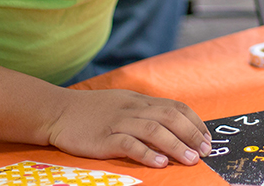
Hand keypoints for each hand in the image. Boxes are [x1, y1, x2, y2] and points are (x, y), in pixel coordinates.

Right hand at [47, 89, 211, 167]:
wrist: (57, 111)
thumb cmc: (92, 111)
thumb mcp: (123, 103)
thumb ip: (145, 112)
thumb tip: (174, 126)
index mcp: (139, 100)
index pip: (175, 106)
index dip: (195, 122)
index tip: (207, 138)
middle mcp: (132, 109)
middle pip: (169, 116)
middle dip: (191, 134)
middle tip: (205, 152)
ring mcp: (118, 122)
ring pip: (153, 129)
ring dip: (176, 145)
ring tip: (190, 159)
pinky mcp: (103, 138)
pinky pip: (128, 144)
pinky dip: (146, 153)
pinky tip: (160, 163)